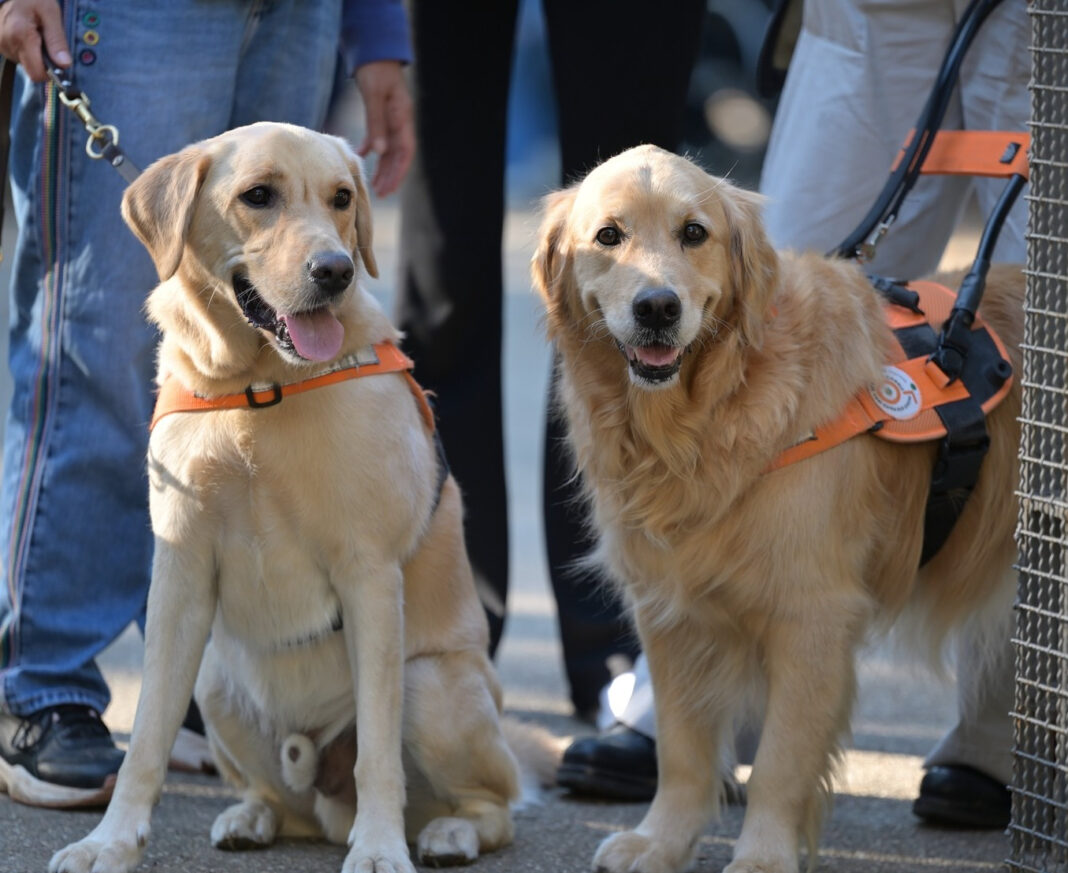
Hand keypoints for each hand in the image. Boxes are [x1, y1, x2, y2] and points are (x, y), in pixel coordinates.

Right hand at [0, 0, 71, 81]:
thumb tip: (64, 65)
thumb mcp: (50, 13)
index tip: (57, 63)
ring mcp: (1, 45)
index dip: (50, 72)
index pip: (37, 73)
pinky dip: (25, 49)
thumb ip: (57, 40)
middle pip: (32, 70)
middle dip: (43, 62)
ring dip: (33, 54)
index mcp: (22, 37)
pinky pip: (17, 56)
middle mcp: (8, 44)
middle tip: (46, 43)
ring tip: (34, 35)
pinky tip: (25, 36)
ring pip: (25, 63)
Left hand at [355, 61, 413, 197]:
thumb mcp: (374, 95)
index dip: (398, 173)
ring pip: (389, 149)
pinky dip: (372, 148)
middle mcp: (400, 121)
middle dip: (390, 176)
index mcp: (402, 117)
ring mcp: (393, 118)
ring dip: (382, 167)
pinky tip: (362, 157)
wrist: (375, 50)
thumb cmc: (375, 70)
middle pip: (398, 155)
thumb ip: (376, 123)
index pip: (405, 152)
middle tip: (380, 194)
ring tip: (373, 184)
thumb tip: (378, 152)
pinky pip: (379, 137)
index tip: (388, 189)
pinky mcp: (383, 114)